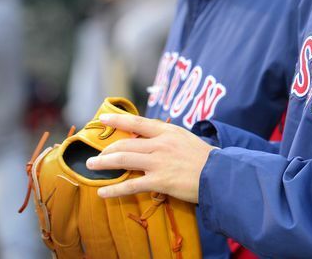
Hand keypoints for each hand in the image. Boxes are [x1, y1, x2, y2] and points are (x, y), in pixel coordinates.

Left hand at [86, 114, 215, 203]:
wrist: (220, 174)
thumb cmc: (206, 158)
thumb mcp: (186, 139)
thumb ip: (167, 138)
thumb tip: (150, 139)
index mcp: (167, 132)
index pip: (137, 123)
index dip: (118, 120)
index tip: (103, 119)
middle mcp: (160, 144)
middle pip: (125, 144)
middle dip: (106, 150)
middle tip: (94, 155)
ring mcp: (158, 162)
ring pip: (123, 160)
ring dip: (104, 164)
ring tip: (92, 166)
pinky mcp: (159, 181)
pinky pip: (131, 185)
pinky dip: (114, 189)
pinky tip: (103, 192)